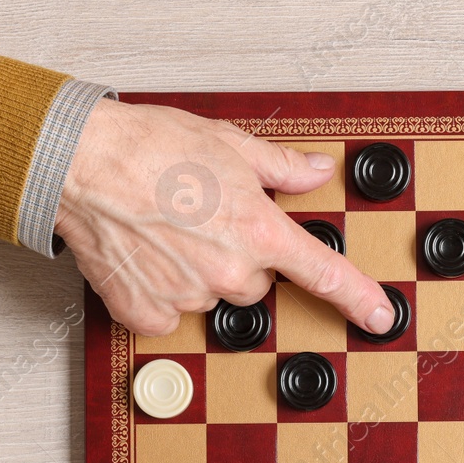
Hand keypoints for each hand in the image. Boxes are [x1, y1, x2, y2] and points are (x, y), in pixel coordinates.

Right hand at [54, 101, 394, 336]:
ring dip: (199, 272)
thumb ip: (283, 167)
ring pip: (212, 296)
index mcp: (259, 232)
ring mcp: (189, 297)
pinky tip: (147, 257)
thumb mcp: (231, 145)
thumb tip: (316, 172)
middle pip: (256, 283)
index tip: (382, 317)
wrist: (81, 163)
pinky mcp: (149, 312)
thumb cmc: (149, 147)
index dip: (359, 298)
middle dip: (239, 256)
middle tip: (207, 221)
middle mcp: (229, 272)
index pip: (325, 274)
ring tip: (168, 230)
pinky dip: (161, 291)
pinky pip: (170, 314)